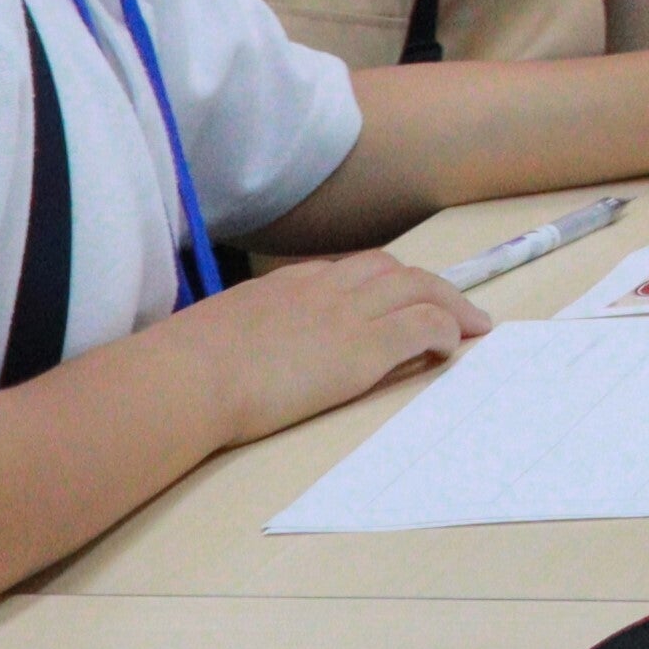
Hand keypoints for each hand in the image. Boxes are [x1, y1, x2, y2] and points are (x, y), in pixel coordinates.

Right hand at [158, 251, 492, 443]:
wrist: (183, 378)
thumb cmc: (177, 369)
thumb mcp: (208, 335)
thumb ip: (235, 335)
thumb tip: (226, 356)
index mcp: (282, 285)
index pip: (343, 271)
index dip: (376, 284)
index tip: (389, 299)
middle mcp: (321, 288)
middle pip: (392, 270)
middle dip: (426, 285)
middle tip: (450, 304)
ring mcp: (347, 313)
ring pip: (420, 287)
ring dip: (451, 303)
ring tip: (471, 324)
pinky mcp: (365, 346)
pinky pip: (425, 325)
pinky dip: (446, 330)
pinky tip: (452, 346)